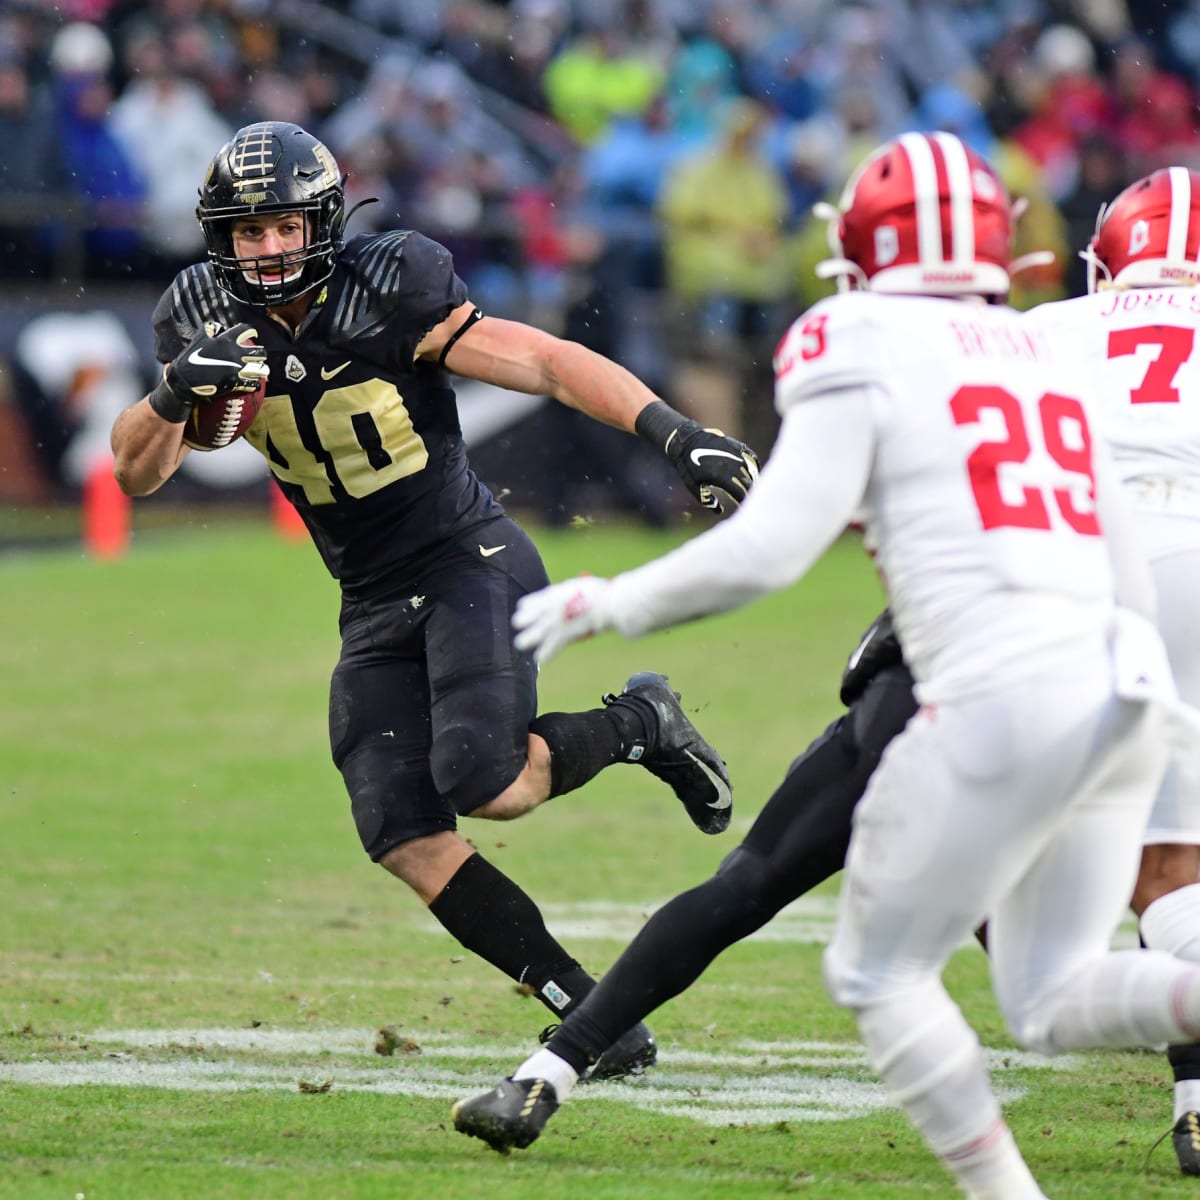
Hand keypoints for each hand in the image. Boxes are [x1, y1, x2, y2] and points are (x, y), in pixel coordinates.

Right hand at [149, 323, 268, 422]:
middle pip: (259, 352)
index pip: (246, 330)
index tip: (253, 334)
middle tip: (258, 356)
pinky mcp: (236, 382)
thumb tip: (219, 327)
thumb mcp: (198, 338)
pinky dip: (255, 384)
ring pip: (260, 369)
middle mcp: (235, 353)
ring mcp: (237, 368)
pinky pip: (253, 384)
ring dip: (262, 370)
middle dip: (261, 354)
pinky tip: (255, 385)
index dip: (252, 331)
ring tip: (261, 371)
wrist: (185, 379)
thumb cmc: (190, 358)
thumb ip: (210, 330)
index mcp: (226, 340)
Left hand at [512, 576, 612, 663]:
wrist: (611, 603)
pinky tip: (539, 658)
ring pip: (540, 630)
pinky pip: (554, 643)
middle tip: (516, 623)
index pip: (541, 597)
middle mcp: (556, 604)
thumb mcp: (583, 588)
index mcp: (561, 592)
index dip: (530, 603)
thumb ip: (573, 594)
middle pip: (536, 613)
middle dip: (525, 619)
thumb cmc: (604, 594)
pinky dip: (548, 651)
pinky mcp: (567, 632)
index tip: (521, 606)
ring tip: (519, 644)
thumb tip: (571, 599)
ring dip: (530, 637)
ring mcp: (560, 619)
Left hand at [665, 421, 758, 513]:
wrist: (686, 440)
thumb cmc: (688, 465)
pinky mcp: (736, 446)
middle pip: (749, 483)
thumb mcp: (692, 485)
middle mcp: (731, 466)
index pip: (740, 493)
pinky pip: (751, 457)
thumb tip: (719, 510)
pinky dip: (754, 466)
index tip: (745, 507)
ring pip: (751, 471)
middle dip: (751, 493)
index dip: (744, 501)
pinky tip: (754, 472)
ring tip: (754, 489)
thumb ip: (706, 499)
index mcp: (721, 477)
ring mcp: (735, 455)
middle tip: (752, 500)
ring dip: (754, 480)